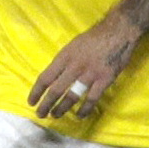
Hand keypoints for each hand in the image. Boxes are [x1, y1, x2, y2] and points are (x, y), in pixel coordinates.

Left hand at [28, 11, 138, 125]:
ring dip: (61, 108)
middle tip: (40, 114)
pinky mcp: (104, 80)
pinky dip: (84, 109)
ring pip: (71, 96)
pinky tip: (79, 116)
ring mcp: (90, 74)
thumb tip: (54, 78)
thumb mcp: (73, 45)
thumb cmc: (94, 38)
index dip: (36, 91)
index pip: (46, 77)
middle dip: (46, 104)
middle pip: (56, 90)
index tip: (31, 101)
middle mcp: (74, 66)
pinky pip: (91, 99)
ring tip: (55, 115)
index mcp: (65, 56)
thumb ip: (64, 61)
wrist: (117, 32)